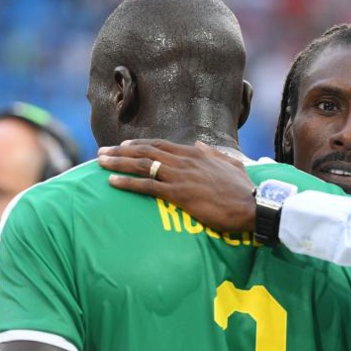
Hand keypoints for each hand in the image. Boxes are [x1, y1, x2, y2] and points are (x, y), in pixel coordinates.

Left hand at [97, 139, 256, 231]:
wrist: (251, 206)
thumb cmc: (243, 190)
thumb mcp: (231, 165)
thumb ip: (214, 154)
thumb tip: (200, 144)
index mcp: (197, 153)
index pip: (161, 144)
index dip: (140, 144)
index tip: (124, 144)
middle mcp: (185, 160)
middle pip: (146, 151)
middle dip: (121, 151)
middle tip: (102, 152)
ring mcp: (180, 176)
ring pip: (141, 165)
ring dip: (118, 163)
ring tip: (99, 163)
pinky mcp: (178, 193)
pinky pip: (146, 186)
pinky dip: (127, 183)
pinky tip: (112, 182)